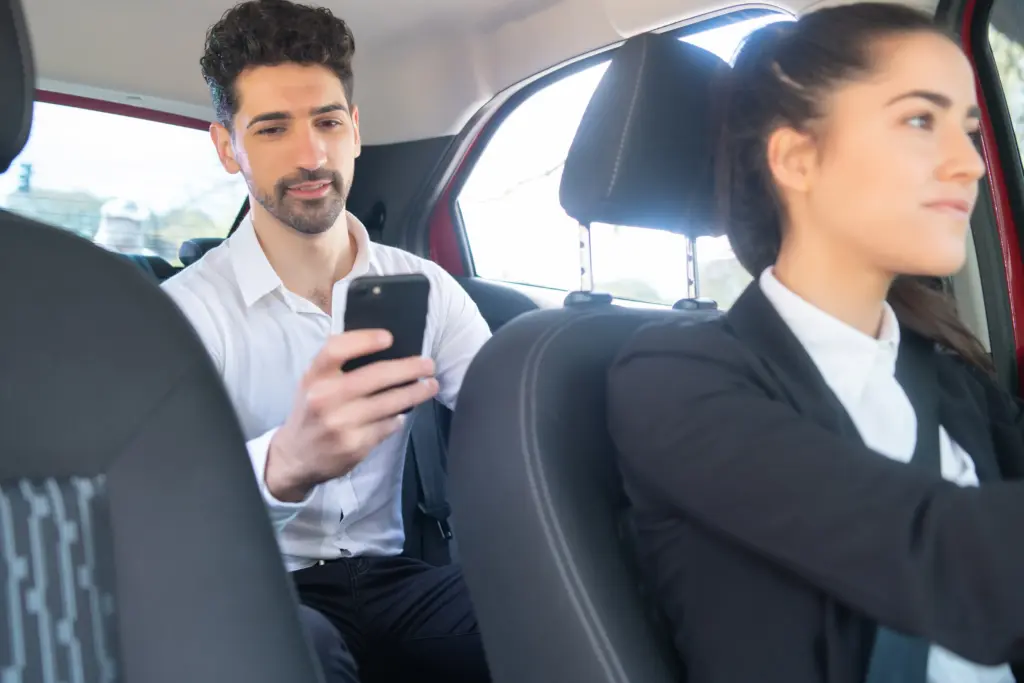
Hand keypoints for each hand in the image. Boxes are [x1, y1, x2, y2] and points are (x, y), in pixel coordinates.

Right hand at [265, 329, 438, 501]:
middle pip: (375, 376)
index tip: (389, 337)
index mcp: (313, 377)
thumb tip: (386, 349)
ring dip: (415, 393)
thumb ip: (338, 367)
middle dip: (409, 369)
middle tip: (429, 365)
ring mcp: (340, 425)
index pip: (336, 350)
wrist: (295, 457)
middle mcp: (324, 399)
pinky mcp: (354, 446)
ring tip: (430, 386)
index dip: (364, 340)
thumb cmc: (311, 411)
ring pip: (389, 403)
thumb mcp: (313, 383)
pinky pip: (388, 426)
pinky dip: (398, 418)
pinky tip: (402, 413)